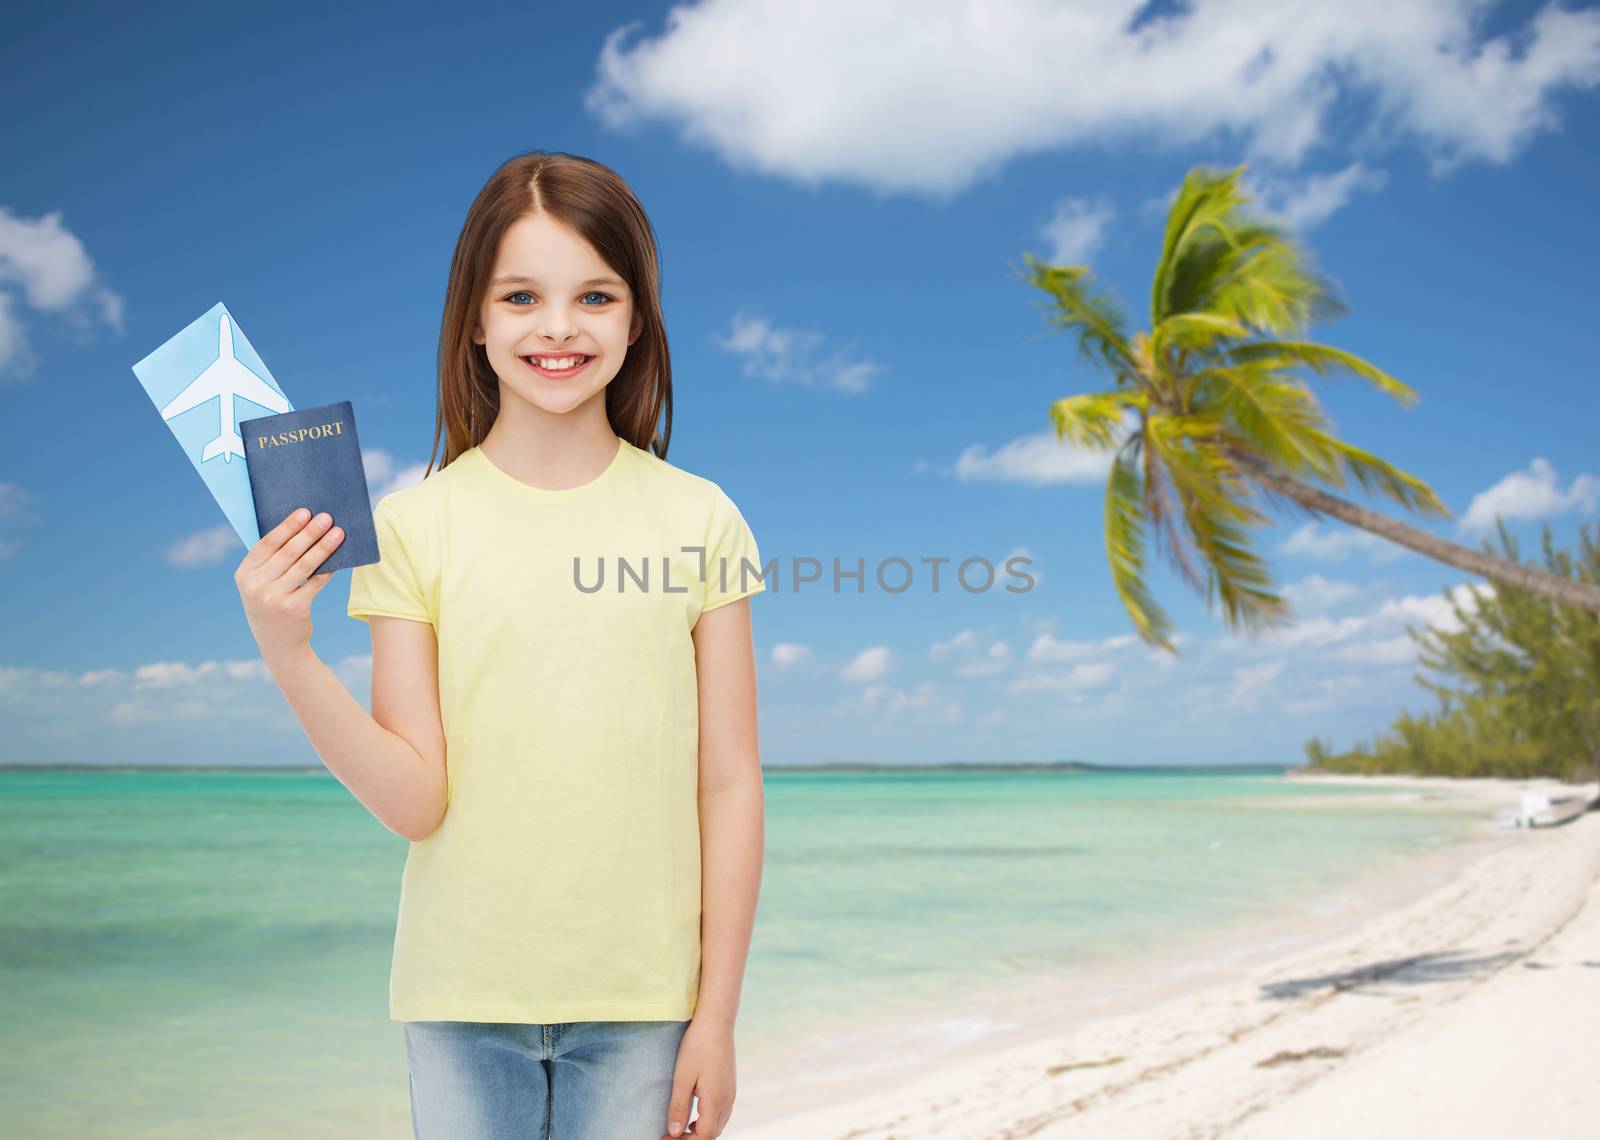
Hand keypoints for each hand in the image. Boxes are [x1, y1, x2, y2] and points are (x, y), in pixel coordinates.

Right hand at [235, 507, 344, 664]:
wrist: (279, 647)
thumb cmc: (272, 606)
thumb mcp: (261, 585)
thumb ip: (271, 562)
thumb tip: (302, 528)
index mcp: (243, 575)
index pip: (267, 544)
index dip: (287, 526)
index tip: (305, 511)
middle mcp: (254, 586)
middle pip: (287, 552)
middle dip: (309, 532)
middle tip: (327, 517)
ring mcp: (273, 598)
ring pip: (304, 566)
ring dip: (323, 547)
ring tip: (338, 533)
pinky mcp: (293, 609)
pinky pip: (315, 583)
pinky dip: (328, 569)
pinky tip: (339, 558)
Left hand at [664, 1017, 735, 1138]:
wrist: (717, 1021)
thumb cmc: (697, 1046)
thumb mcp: (683, 1076)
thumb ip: (679, 1106)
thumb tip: (675, 1132)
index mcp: (715, 1101)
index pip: (703, 1137)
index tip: (665, 1138)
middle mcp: (727, 1101)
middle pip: (712, 1135)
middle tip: (669, 1136)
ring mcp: (731, 1094)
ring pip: (718, 1126)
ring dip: (700, 1133)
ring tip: (679, 1130)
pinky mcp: (730, 1087)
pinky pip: (721, 1115)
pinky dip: (708, 1123)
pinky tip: (694, 1117)